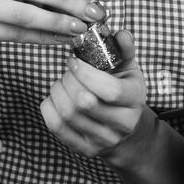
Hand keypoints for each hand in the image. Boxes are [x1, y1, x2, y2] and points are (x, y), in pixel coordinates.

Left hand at [40, 30, 150, 163]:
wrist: (127, 131)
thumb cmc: (124, 91)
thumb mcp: (130, 68)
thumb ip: (124, 49)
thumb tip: (121, 34)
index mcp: (135, 100)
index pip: (110, 91)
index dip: (86, 73)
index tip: (74, 61)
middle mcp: (122, 124)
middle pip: (84, 102)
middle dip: (68, 80)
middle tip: (68, 71)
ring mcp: (102, 140)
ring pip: (68, 114)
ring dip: (57, 91)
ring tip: (62, 82)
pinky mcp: (84, 149)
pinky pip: (56, 127)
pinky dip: (49, 107)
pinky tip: (55, 97)